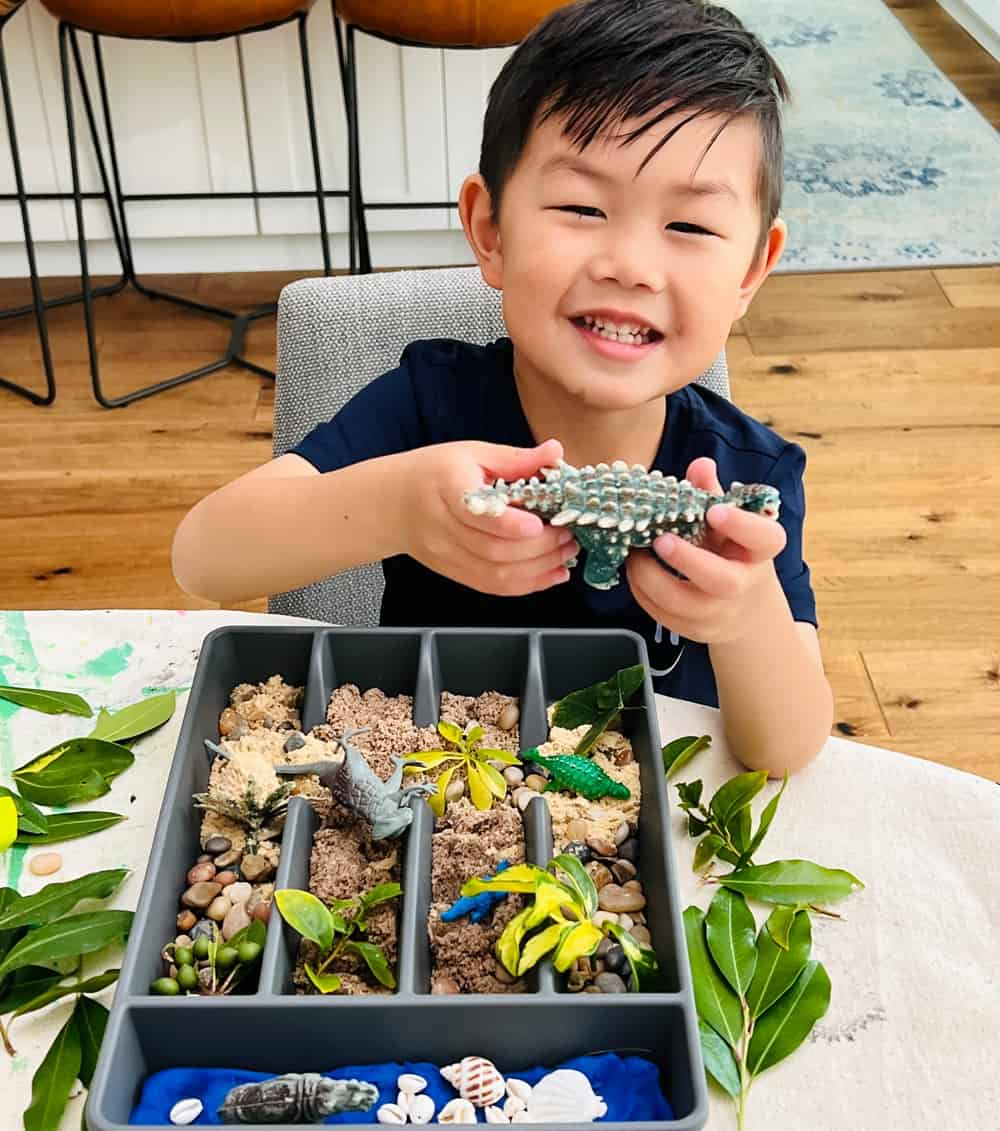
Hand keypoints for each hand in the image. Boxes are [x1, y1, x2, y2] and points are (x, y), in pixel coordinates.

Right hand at [398, 438, 577, 596]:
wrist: (393, 504)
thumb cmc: (433, 473)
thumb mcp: (471, 453)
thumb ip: (515, 458)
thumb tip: (555, 451)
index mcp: (446, 487)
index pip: (475, 511)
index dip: (508, 523)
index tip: (538, 524)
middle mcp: (443, 526)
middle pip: (493, 549)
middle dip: (540, 547)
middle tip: (568, 535)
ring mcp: (447, 555)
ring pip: (496, 573)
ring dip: (539, 568)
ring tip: (566, 552)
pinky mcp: (454, 572)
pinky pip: (493, 586)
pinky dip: (527, 584)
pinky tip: (552, 573)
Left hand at [625, 457, 786, 643]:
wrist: (745, 611)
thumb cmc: (734, 555)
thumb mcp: (730, 524)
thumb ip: (712, 494)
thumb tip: (700, 464)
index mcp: (759, 552)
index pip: (764, 538)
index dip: (741, 525)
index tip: (715, 510)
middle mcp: (743, 585)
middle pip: (722, 581)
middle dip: (687, 559)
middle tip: (660, 539)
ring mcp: (718, 613)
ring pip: (682, 603)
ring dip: (649, 576)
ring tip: (635, 553)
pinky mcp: (694, 630)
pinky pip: (662, 615)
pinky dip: (642, 592)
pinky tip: (636, 571)